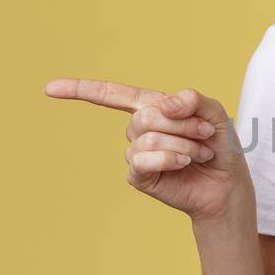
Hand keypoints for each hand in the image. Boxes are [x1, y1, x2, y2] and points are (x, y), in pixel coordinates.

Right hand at [43, 78, 250, 219]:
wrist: (226, 184)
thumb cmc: (218, 145)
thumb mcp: (213, 113)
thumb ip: (193, 100)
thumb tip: (166, 103)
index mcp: (152, 107)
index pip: (112, 94)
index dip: (81, 89)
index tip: (48, 89)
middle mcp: (139, 129)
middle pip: (144, 116)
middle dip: (181, 124)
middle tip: (205, 134)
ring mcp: (136, 154)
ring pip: (146, 138)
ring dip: (182, 144)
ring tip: (200, 153)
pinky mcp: (139, 176)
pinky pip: (143, 160)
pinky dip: (169, 158)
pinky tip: (185, 164)